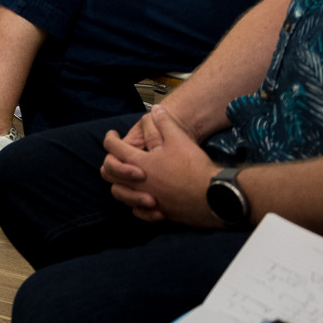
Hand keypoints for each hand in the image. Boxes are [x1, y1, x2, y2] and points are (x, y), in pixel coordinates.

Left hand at [102, 109, 223, 225]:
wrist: (213, 196)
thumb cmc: (194, 167)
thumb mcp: (179, 139)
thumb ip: (164, 123)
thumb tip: (156, 109)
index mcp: (140, 163)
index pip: (113, 148)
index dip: (110, 139)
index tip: (112, 135)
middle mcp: (138, 183)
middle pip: (109, 173)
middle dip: (111, 162)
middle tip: (117, 156)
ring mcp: (146, 200)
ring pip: (120, 194)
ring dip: (120, 184)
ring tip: (127, 177)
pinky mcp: (158, 213)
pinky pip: (137, 212)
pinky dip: (136, 205)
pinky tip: (144, 198)